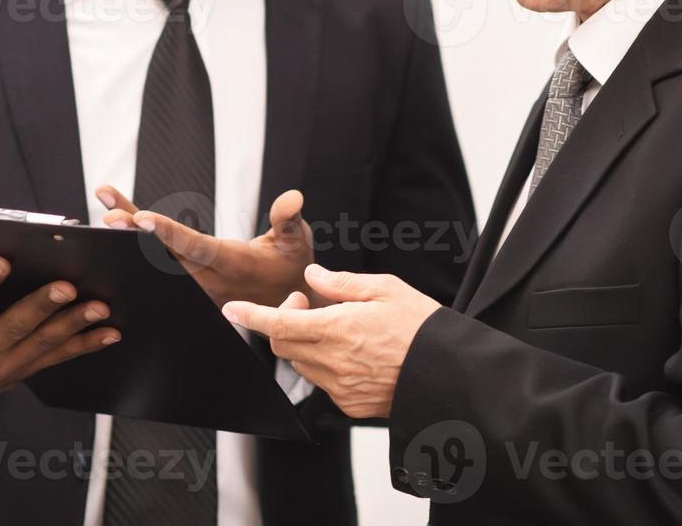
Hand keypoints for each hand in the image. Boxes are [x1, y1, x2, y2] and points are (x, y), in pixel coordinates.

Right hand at [0, 258, 119, 431]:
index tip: (2, 260)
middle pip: (13, 327)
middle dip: (42, 306)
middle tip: (67, 285)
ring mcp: (5, 367)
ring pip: (44, 345)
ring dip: (74, 325)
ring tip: (100, 306)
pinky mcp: (26, 372)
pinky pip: (59, 357)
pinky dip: (87, 345)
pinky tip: (111, 332)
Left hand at [94, 185, 320, 308]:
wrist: (287, 301)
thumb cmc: (291, 265)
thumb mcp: (297, 241)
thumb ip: (288, 219)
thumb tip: (292, 198)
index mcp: (233, 265)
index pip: (195, 248)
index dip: (168, 234)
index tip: (141, 219)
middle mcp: (209, 277)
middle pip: (166, 255)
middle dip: (136, 235)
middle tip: (109, 215)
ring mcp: (196, 283)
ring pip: (157, 258)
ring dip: (130, 233)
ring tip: (107, 204)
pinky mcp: (190, 280)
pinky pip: (160, 259)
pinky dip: (138, 239)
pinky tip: (118, 218)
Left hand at [222, 263, 439, 418]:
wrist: (449, 372)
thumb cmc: (422, 325)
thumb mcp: (385, 289)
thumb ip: (342, 283)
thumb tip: (313, 277)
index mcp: (339, 328)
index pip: (279, 323)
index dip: (251, 316)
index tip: (232, 309)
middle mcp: (334, 361)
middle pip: (283, 345)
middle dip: (283, 323)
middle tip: (307, 305)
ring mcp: (341, 387)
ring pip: (302, 364)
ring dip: (305, 345)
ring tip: (337, 329)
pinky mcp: (350, 405)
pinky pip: (324, 383)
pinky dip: (326, 366)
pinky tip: (353, 354)